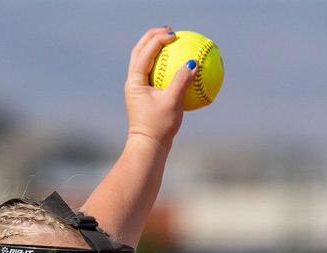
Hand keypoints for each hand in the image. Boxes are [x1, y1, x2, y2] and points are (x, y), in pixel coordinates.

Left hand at [124, 27, 194, 149]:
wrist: (149, 147)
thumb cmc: (158, 127)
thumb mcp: (172, 103)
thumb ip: (182, 82)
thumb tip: (193, 63)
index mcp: (135, 81)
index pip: (145, 52)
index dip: (158, 39)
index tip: (174, 34)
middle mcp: (133, 82)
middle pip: (140, 51)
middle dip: (153, 37)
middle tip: (170, 31)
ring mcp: (138, 89)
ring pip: (145, 62)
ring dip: (157, 49)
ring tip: (173, 42)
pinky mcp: (145, 95)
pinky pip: (155, 74)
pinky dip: (165, 66)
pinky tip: (180, 66)